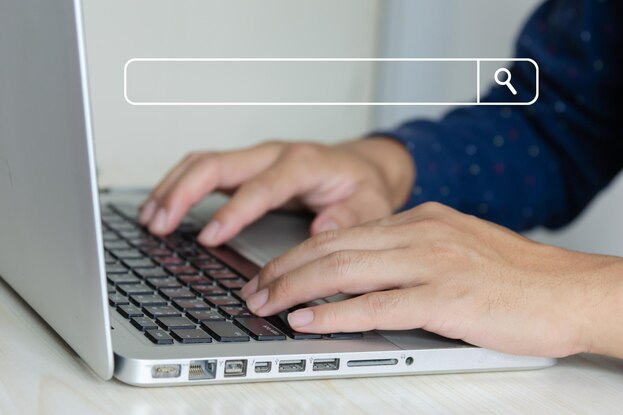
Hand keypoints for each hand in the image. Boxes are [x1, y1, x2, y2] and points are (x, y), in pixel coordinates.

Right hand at [139, 138, 414, 245]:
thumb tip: (322, 229)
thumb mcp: (371, 205)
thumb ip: (349, 217)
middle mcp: (273, 155)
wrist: (361, 167)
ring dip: (172, 188)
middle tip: (159, 224)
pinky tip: (162, 207)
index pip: (261, 186)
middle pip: (218, 164)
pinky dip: (179, 186)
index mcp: (303, 164)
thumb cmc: (362, 186)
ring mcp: (257, 158)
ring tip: (149, 218)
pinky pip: (205, 170)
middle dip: (183, 193)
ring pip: (203, 163)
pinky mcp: (246, 168)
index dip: (233, 211)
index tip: (209, 237)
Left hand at [241, 202, 622, 358]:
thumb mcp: (454, 249)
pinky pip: (375, 306)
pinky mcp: (446, 298)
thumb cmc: (515, 276)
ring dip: (296, 289)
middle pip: (333, 248)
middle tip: (254, 289)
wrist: (570, 290)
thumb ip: (409, 256)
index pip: (343, 234)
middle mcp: (420, 234)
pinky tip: (307, 320)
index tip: (272, 270)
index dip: (299, 253)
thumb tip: (364, 275)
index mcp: (420, 221)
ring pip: (344, 271)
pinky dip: (334, 313)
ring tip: (265, 304)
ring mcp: (432, 264)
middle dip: (284, 270)